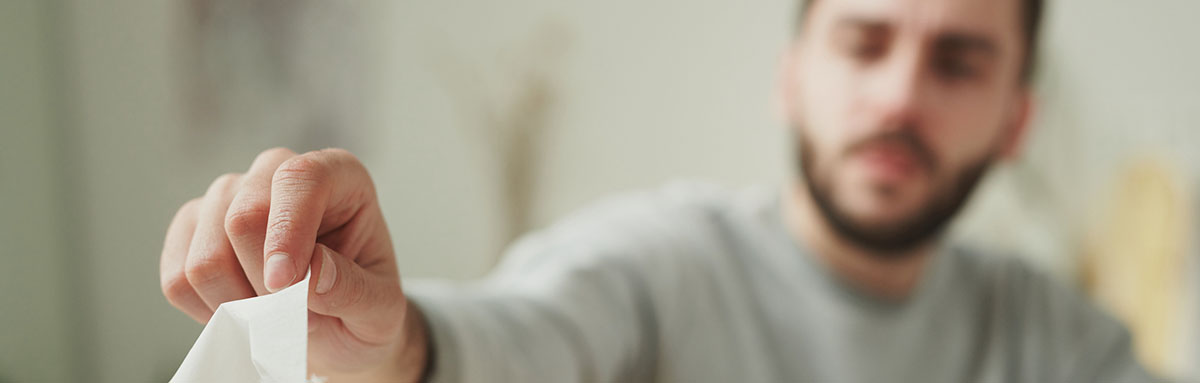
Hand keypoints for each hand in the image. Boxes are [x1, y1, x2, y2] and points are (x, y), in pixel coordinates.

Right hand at [160, 148, 427, 381]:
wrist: (337, 326)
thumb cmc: (362, 306)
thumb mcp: (380, 308)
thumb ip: (353, 289)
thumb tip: (313, 271)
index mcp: (337, 175)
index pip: (299, 178)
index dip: (287, 230)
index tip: (286, 284)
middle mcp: (275, 173)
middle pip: (242, 217)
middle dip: (265, 283)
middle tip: (298, 313)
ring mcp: (227, 197)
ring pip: (206, 255)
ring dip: (239, 303)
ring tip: (276, 314)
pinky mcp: (191, 230)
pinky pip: (177, 278)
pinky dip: (208, 310)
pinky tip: (244, 311)